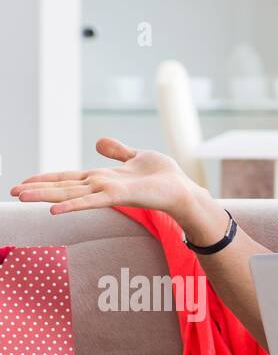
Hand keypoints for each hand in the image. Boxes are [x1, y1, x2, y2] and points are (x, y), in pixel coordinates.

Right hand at [10, 137, 200, 222]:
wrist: (184, 191)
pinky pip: (92, 201)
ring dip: (45, 196)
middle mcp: (101, 186)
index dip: (46, 179)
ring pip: (70, 193)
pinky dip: (73, 205)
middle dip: (37, 189)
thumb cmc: (164, 177)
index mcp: (102, 178)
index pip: (67, 177)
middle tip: (11, 193)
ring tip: (21, 197)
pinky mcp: (120, 195)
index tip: (24, 182)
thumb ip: (117, 151)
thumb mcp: (136, 157)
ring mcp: (108, 191)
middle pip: (62, 186)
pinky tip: (55, 211)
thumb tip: (97, 142)